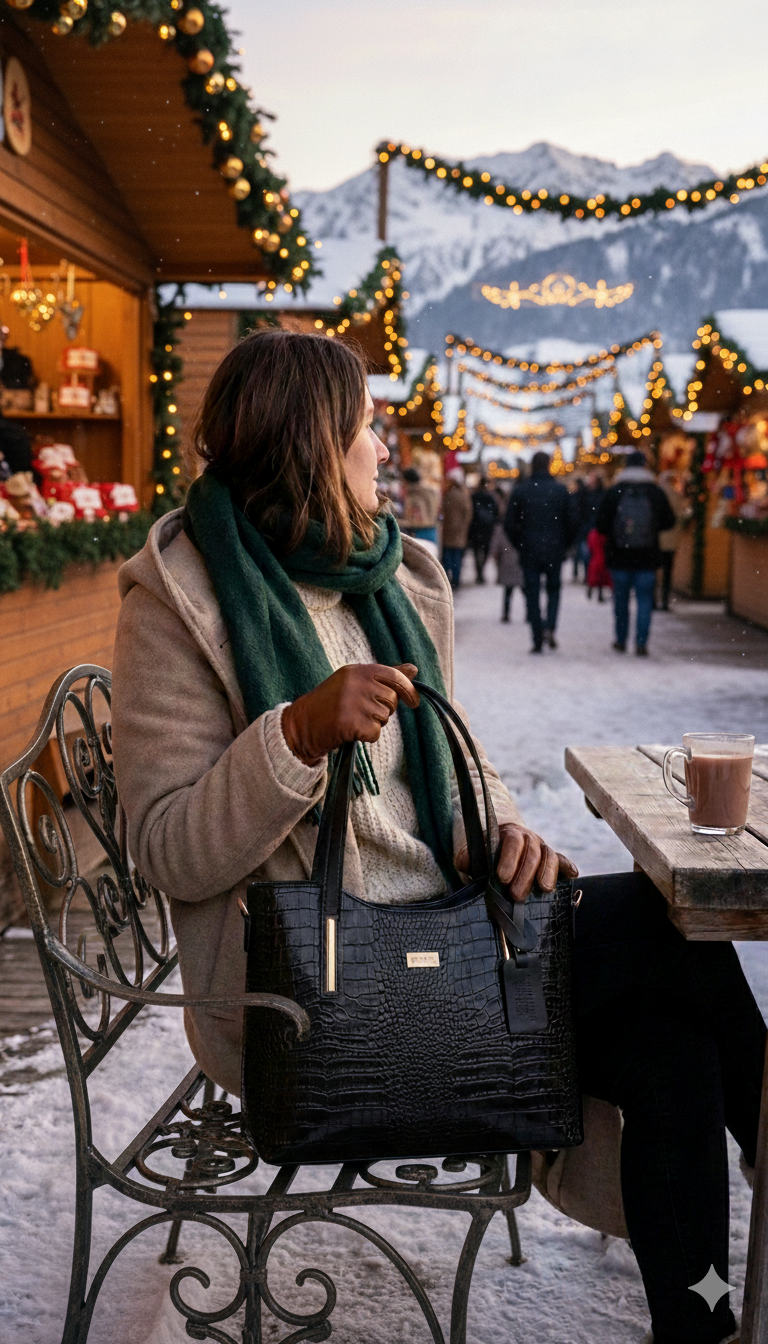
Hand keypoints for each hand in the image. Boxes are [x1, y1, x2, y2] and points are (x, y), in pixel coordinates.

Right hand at [282, 663, 419, 766]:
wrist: (302, 724)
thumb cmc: (331, 703)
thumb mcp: (355, 683)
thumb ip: (384, 677)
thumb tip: (414, 669)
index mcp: (357, 670)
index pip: (394, 676)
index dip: (408, 689)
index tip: (414, 702)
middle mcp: (355, 683)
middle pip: (391, 700)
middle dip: (384, 710)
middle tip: (364, 712)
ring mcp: (352, 702)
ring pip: (384, 717)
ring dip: (373, 724)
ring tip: (352, 720)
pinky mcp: (350, 722)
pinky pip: (375, 733)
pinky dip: (366, 736)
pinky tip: (350, 731)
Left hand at [455, 822, 577, 902]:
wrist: (500, 845)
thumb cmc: (485, 855)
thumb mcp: (473, 854)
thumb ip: (467, 858)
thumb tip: (465, 863)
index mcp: (508, 834)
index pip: (512, 842)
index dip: (509, 858)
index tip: (502, 878)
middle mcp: (528, 839)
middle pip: (532, 852)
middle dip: (525, 874)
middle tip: (516, 895)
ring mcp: (542, 848)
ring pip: (549, 855)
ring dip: (548, 872)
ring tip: (544, 889)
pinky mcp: (552, 860)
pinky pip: (563, 861)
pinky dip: (567, 867)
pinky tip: (572, 876)